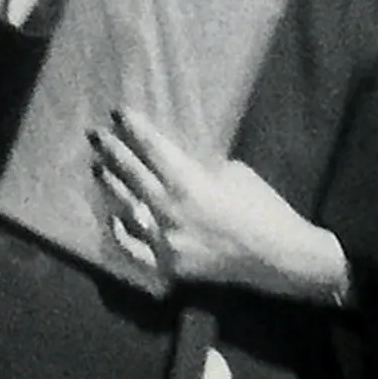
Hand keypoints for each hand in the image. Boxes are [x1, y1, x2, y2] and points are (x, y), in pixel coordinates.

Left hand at [91, 107, 347, 305]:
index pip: (151, 149)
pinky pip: (135, 250)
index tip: (117, 112)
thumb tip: (173, 161)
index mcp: (189, 183)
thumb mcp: (233, 173)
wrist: (281, 258)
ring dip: (112, 186)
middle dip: (112, 151)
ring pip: (127, 209)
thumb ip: (198, 168)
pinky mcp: (169, 266)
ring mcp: (166, 242)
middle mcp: (170, 212)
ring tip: (99, 167)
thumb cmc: (264, 208)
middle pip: (132, 174)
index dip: (133, 128)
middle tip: (96, 135)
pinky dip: (122, 233)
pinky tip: (114, 217)